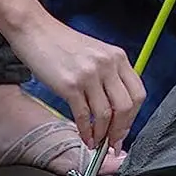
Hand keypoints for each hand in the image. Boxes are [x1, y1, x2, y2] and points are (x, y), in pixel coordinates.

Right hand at [5, 10, 144, 152]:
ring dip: (102, 135)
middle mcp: (108, 65)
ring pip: (106, 114)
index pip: (137, 92)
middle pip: (126, 106)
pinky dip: (86, 132)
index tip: (125, 130)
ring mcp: (89, 75)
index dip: (133, 117)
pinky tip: (84, 138)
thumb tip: (116, 106)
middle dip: (120, 130)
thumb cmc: (64, 44)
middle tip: (113, 143)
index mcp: (118, 56)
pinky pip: (84, 116)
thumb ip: (109, 74)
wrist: (38, 32)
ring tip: (97, 143)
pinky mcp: (69, 85)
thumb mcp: (96, 53)